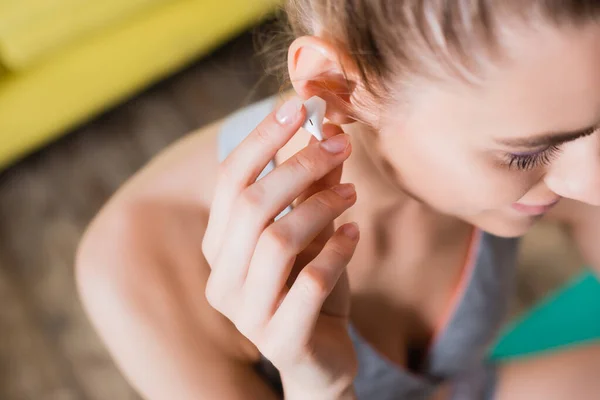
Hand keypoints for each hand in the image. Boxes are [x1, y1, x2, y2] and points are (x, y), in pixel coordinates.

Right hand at [202, 97, 358, 398]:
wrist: (319, 359)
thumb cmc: (310, 289)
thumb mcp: (311, 234)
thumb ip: (310, 191)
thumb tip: (325, 131)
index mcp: (219, 246)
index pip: (230, 181)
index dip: (262, 139)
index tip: (297, 105)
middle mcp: (222, 278)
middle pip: (251, 206)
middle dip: (298, 166)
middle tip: (339, 144)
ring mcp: (248, 313)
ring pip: (277, 241)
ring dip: (320, 207)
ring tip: (352, 194)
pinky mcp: (281, 340)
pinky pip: (309, 283)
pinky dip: (337, 251)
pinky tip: (355, 235)